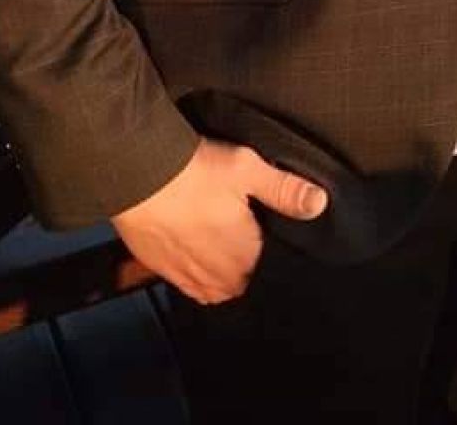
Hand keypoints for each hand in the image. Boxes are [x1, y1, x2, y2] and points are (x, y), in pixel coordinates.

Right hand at [110, 136, 327, 303]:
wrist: (137, 175)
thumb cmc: (194, 171)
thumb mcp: (247, 169)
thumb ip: (285, 190)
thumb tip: (319, 204)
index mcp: (244, 256)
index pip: (271, 269)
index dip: (272, 250)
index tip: (269, 231)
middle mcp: (218, 277)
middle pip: (245, 281)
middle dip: (249, 264)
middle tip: (247, 233)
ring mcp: (188, 278)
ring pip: (218, 287)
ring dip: (225, 272)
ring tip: (224, 242)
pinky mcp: (164, 272)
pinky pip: (191, 284)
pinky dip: (199, 272)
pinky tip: (199, 249)